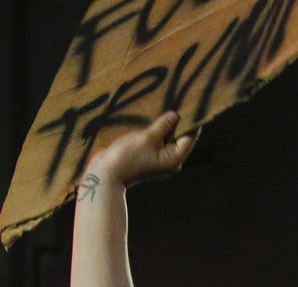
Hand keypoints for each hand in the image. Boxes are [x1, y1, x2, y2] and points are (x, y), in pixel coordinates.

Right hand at [85, 111, 199, 188]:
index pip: (190, 138)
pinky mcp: (148, 156)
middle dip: (177, 122)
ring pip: (166, 138)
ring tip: (163, 107)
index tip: (192, 105)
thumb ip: (163, 126)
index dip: (191, 122)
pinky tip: (150, 119)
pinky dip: (155, 131)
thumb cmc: (127, 157)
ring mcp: (159, 159)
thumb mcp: (147, 138)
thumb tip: (175, 115)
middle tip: (177, 101)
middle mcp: (170, 160)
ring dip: (164, 125)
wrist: (105, 174)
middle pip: (179, 137)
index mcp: (175, 159)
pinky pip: (156, 141)